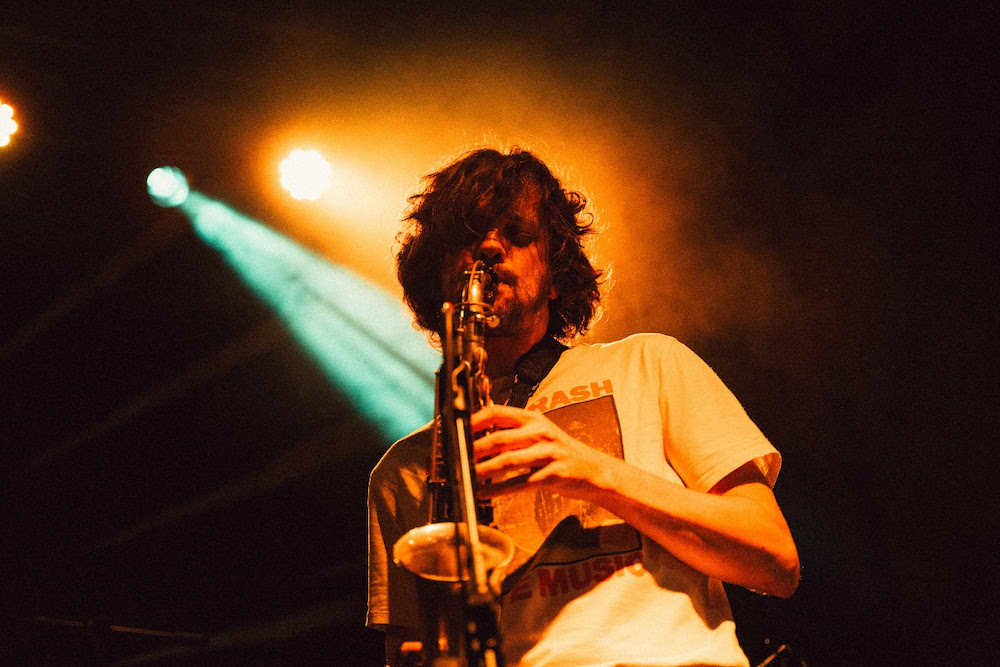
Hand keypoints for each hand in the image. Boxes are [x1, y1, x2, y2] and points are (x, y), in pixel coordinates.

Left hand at [471, 404, 615, 501]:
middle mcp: (540, 432)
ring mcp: (548, 453)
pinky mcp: (552, 474)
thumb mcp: (540, 434)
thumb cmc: (561, 453)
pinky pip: (520, 482)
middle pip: (499, 438)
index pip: (497, 412)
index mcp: (533, 419)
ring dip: (483, 470)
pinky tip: (484, 493)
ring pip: (508, 460)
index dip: (475, 420)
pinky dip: (499, 489)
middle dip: (475, 449)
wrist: (595, 471)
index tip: (457, 429)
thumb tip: (479, 436)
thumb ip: (514, 433)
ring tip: (466, 476)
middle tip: (456, 457)